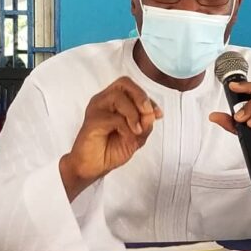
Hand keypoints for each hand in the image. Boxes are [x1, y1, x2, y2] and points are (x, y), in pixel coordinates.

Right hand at [60, 77, 161, 199]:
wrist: (93, 167)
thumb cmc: (111, 150)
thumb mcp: (137, 136)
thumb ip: (145, 123)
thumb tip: (153, 112)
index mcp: (113, 101)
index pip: (131, 87)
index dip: (147, 98)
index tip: (158, 114)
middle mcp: (103, 101)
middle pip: (124, 83)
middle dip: (140, 96)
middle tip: (148, 113)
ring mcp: (96, 109)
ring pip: (118, 97)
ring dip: (133, 114)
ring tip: (136, 130)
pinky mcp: (92, 121)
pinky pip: (114, 118)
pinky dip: (126, 128)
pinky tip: (127, 137)